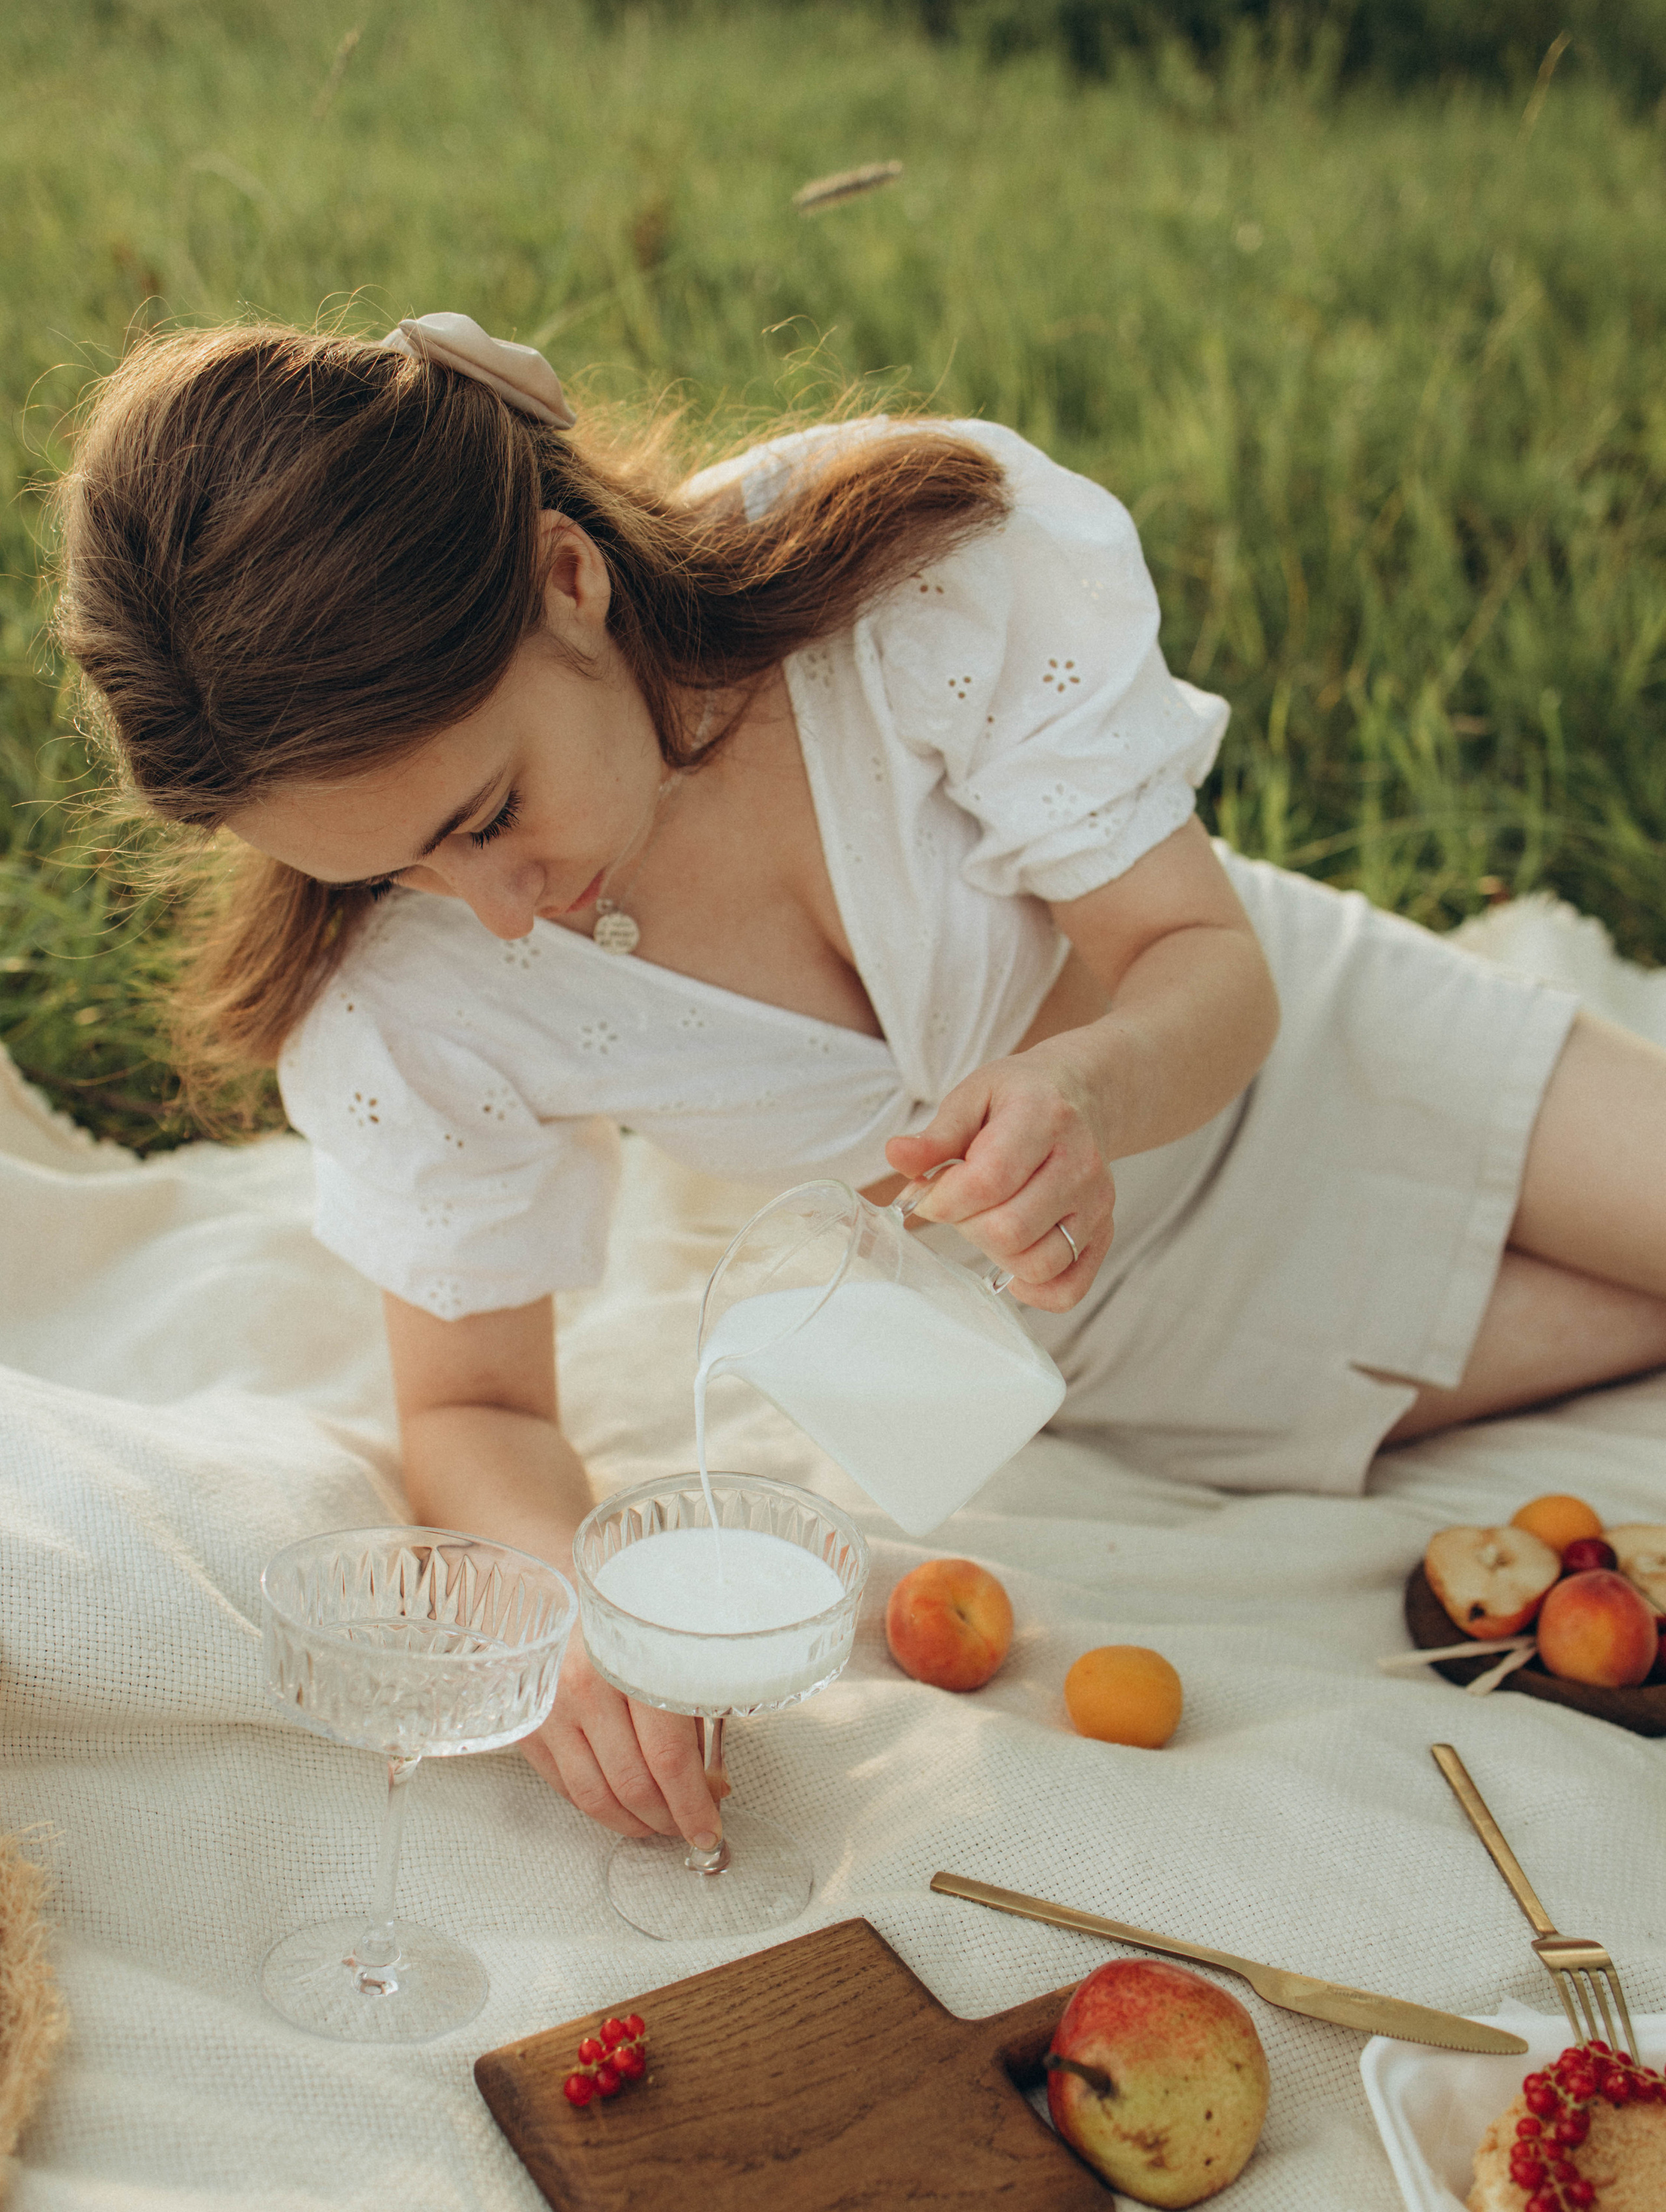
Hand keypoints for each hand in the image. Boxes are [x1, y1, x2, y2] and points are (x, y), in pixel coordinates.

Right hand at [521, 1632, 725, 1845]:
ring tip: (658, 1822)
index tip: (709, 1831)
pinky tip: (621, 1804)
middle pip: (633, 1785)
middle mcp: (586, 1689)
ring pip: (596, 1797)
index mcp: (633, 1665)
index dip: (693, 1806)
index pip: (669, 1759)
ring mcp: (551, 1710)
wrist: (561, 1585)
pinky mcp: (528, 1725)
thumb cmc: (628, 1616)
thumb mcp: (675, 1652)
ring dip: (633, 1823)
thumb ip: (694, 1716)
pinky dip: (598, 1806)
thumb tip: (711, 1784)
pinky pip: (565, 1787)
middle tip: (688, 1826)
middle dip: (668, 1819)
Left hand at [884, 1046, 1114, 1311]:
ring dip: (996, 1255)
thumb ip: (936, 1134)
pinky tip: (1012, 1262)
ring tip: (988, 1220)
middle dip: (967, 1225)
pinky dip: (1035, 1290)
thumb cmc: (1019, 1098)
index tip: (927, 1195)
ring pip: (1037, 1264)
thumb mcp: (973, 1096)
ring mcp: (1096, 1203)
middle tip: (961, 1204)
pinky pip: (1068, 1288)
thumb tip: (896, 1155)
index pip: (987, 1182)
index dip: (943, 1200)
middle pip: (1009, 1231)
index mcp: (1043, 1118)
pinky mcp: (1104, 1232)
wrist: (1081, 1095)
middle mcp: (1080, 1164)